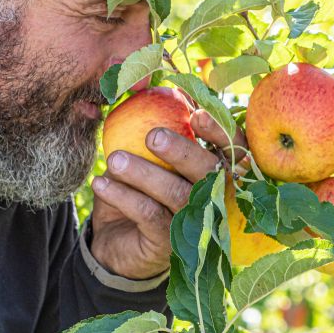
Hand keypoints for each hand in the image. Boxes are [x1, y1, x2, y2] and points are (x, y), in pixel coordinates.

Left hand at [89, 110, 247, 279]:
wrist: (113, 243)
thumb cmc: (136, 191)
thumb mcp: (144, 158)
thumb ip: (152, 130)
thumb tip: (145, 87)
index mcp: (214, 173)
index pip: (233, 150)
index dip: (221, 131)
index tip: (195, 113)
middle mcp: (212, 199)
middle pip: (210, 173)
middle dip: (182, 151)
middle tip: (152, 135)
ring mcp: (193, 225)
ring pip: (176, 193)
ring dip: (143, 172)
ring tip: (113, 159)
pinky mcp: (169, 245)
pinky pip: (148, 214)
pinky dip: (122, 195)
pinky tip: (100, 183)